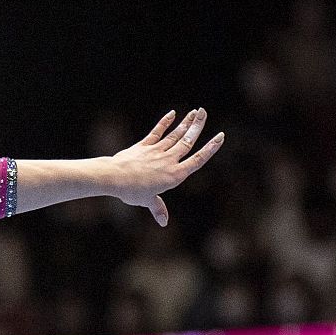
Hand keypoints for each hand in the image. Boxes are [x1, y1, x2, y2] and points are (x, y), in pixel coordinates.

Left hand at [105, 108, 223, 226]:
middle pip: (187, 141)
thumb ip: (158, 208)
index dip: (210, 148)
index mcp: (175, 175)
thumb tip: (163, 223)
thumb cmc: (132, 191)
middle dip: (197, 126)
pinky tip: (172, 113)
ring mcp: (157, 151)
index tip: (220, 136)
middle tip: (204, 111)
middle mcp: (169, 161)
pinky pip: (157, 132)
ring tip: (196, 111)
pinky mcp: (144, 146)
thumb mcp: (148, 201)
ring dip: (186, 122)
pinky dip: (164, 123)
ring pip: (175, 135)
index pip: (197, 160)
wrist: (115, 178)